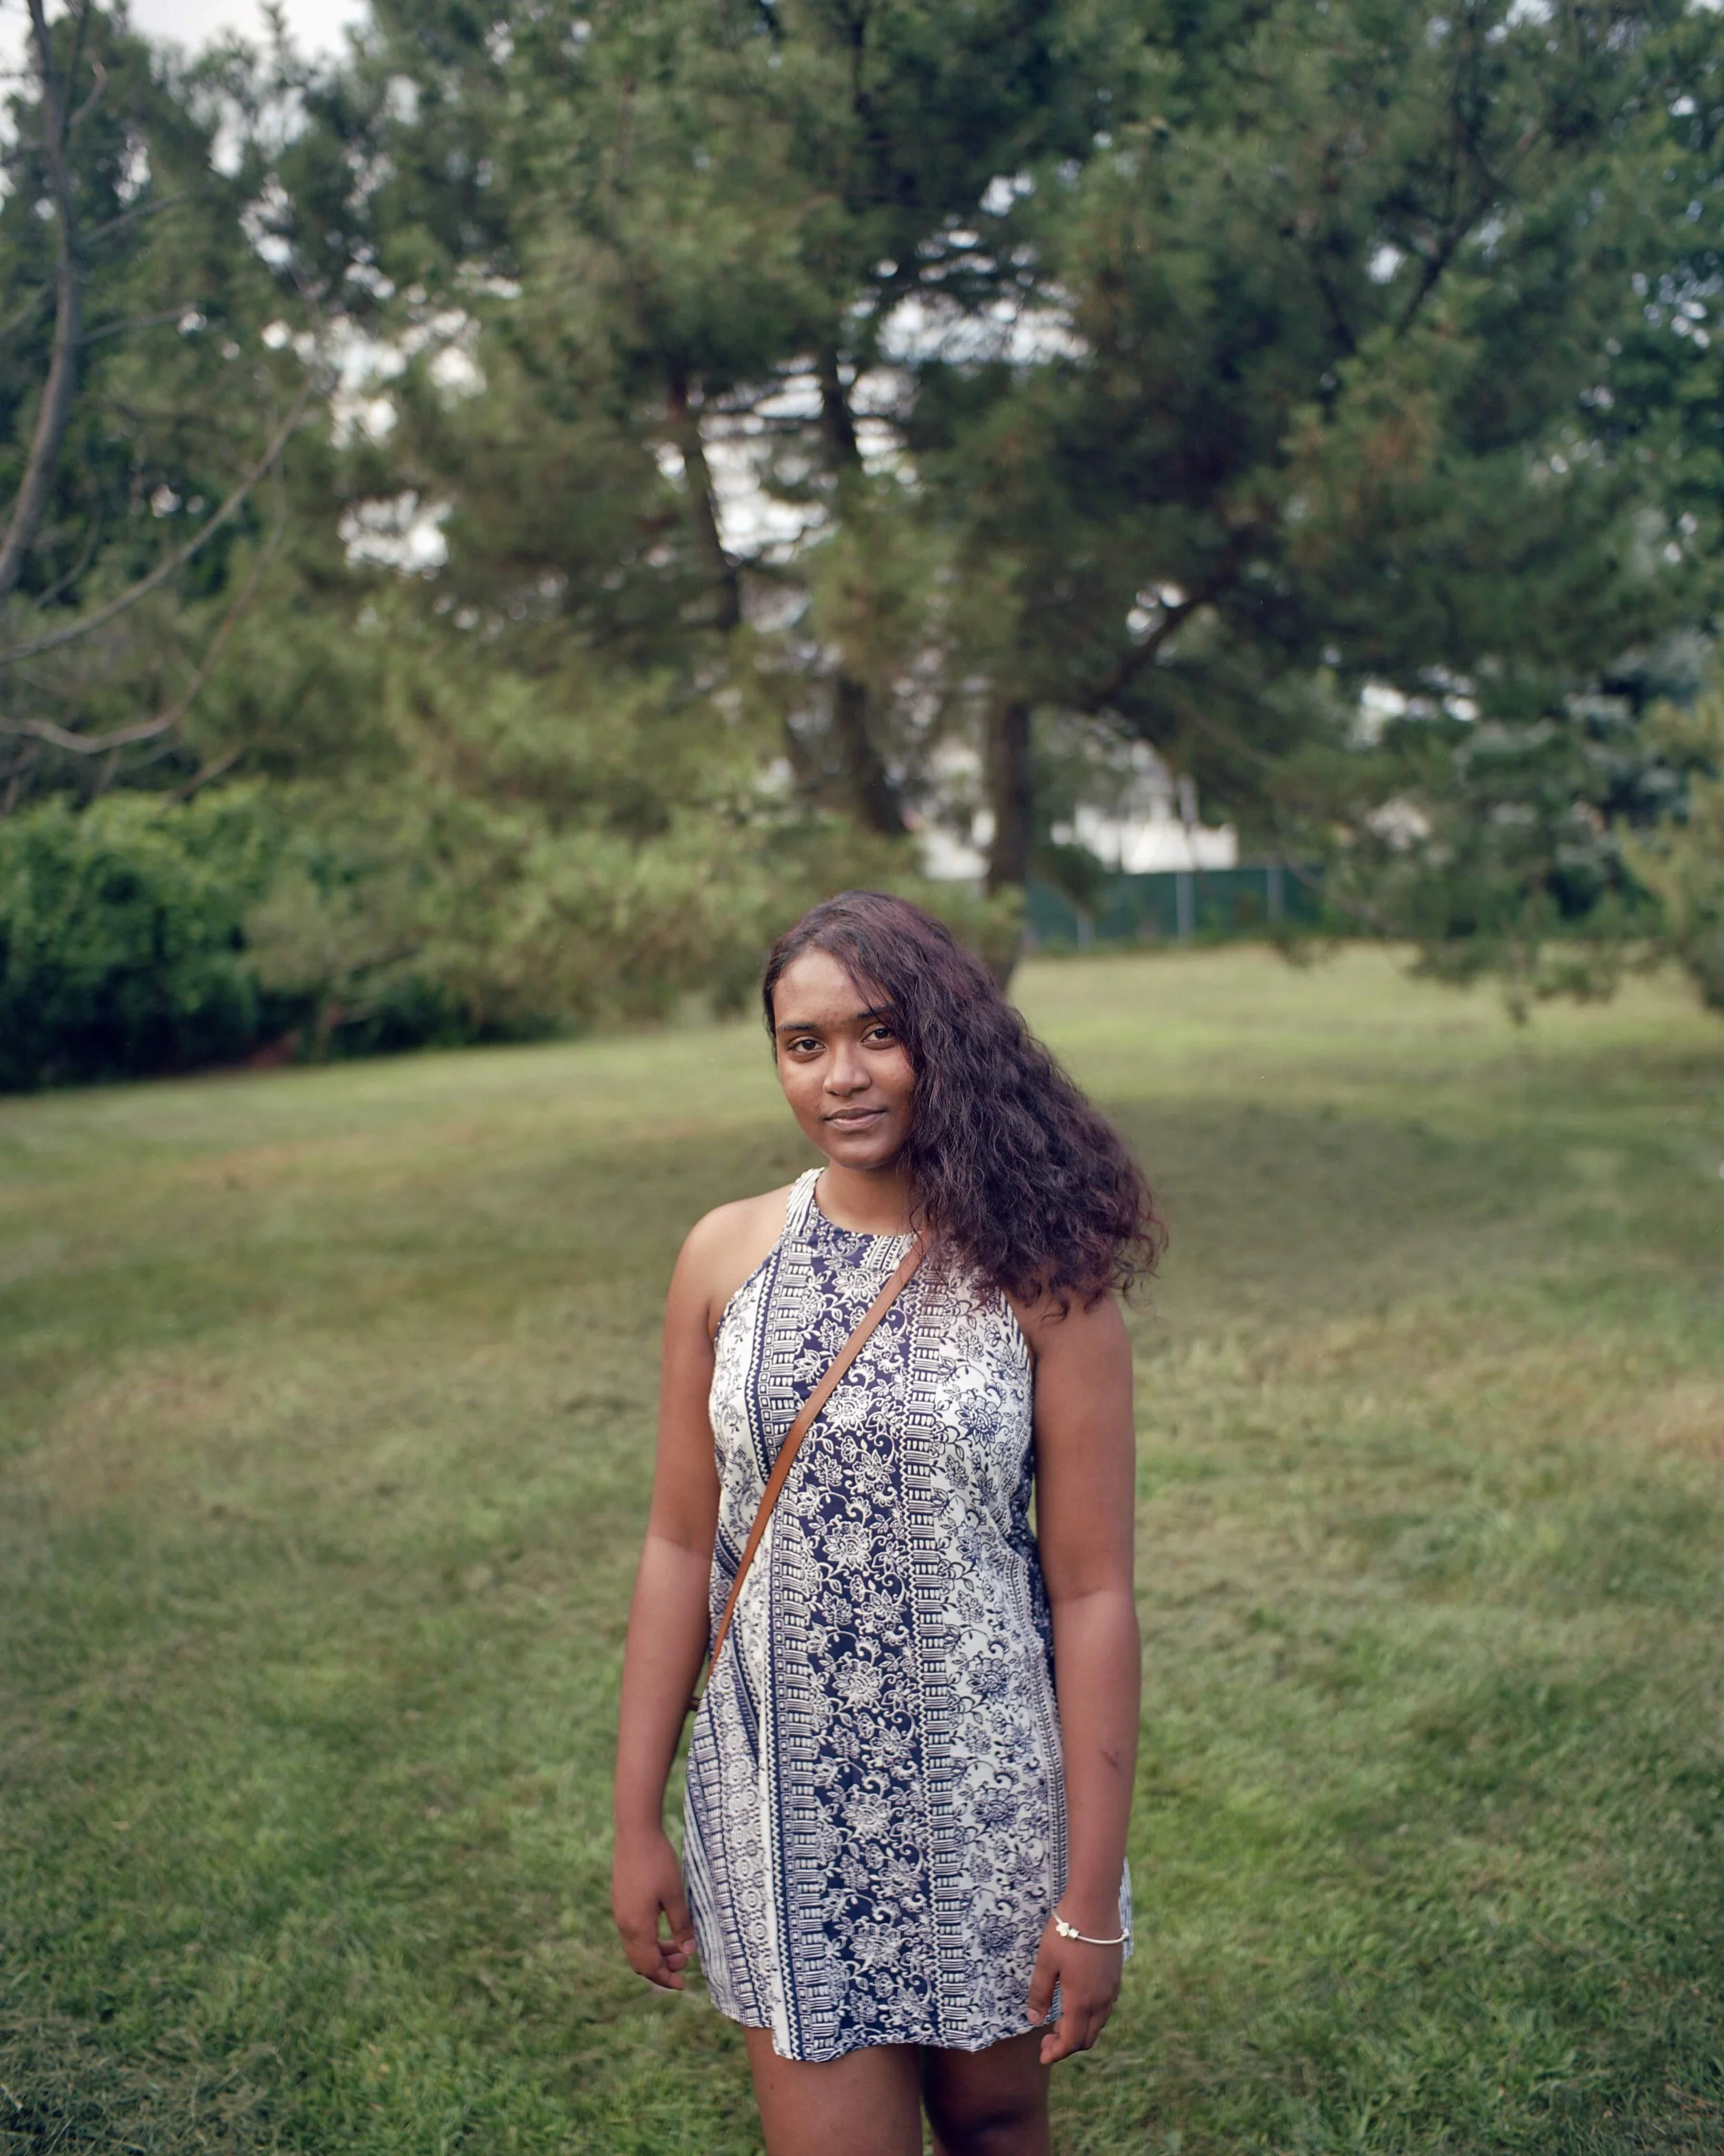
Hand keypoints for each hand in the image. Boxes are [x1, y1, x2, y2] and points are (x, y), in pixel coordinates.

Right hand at [612, 1826, 696, 1989]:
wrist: (635, 1832)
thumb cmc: (657, 1862)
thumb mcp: (675, 1895)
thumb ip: (681, 1925)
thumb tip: (688, 1952)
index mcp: (637, 1927)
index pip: (649, 1966)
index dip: (666, 1978)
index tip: (683, 1984)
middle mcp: (624, 1924)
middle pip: (639, 1962)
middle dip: (661, 1968)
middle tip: (685, 1963)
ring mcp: (620, 1913)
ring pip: (635, 1948)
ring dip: (655, 1953)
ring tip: (678, 1947)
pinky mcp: (621, 1902)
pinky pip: (632, 1933)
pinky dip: (648, 1940)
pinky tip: (664, 1929)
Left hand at [1025, 1911, 1122, 2064]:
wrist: (1095, 1904)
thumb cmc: (1066, 1931)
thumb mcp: (1045, 1961)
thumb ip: (1040, 1993)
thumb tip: (1034, 2020)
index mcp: (1081, 2001)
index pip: (1071, 2041)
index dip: (1056, 2053)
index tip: (1042, 2055)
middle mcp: (1101, 2001)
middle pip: (1087, 2038)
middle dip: (1067, 2045)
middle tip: (1046, 2039)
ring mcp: (1112, 1989)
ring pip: (1098, 2024)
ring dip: (1080, 2031)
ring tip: (1059, 2023)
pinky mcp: (1116, 1977)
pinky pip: (1105, 2008)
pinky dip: (1091, 2017)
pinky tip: (1078, 2003)